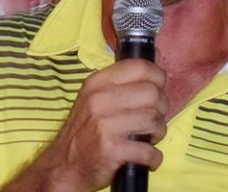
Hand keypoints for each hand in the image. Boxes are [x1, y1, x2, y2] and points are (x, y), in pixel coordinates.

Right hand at [2, 59, 167, 191]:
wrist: (65, 165)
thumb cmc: (86, 129)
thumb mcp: (95, 97)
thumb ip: (123, 82)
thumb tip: (157, 61)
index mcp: (99, 82)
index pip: (140, 67)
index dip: (158, 76)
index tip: (160, 88)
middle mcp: (100, 99)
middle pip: (152, 93)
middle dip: (162, 108)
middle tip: (154, 119)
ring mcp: (105, 124)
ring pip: (154, 119)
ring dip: (159, 132)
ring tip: (150, 137)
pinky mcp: (111, 149)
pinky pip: (148, 150)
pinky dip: (154, 157)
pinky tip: (147, 157)